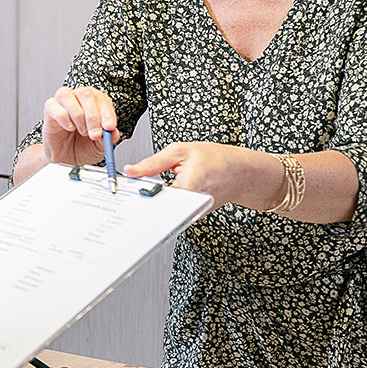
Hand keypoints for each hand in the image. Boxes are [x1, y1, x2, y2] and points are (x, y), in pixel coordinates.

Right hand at [40, 86, 121, 167]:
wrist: (65, 159)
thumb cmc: (82, 147)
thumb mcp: (99, 145)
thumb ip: (108, 137)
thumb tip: (114, 132)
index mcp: (94, 103)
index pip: (102, 99)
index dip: (107, 113)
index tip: (109, 127)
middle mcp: (78, 98)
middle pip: (85, 93)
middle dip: (93, 115)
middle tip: (95, 134)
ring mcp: (62, 102)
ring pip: (68, 95)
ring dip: (78, 115)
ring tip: (82, 132)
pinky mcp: (49, 110)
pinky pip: (53, 106)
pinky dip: (63, 117)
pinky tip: (70, 128)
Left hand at [123, 142, 274, 208]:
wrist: (242, 172)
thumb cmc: (217, 159)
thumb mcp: (181, 151)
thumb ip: (153, 163)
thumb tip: (132, 171)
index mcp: (187, 189)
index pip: (154, 198)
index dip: (136, 194)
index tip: (123, 191)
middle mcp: (190, 208)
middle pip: (157, 208)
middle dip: (143, 199)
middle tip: (130, 191)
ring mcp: (192, 214)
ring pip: (164, 210)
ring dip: (154, 200)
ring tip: (147, 190)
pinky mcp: (193, 216)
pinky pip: (173, 210)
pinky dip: (165, 202)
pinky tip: (163, 194)